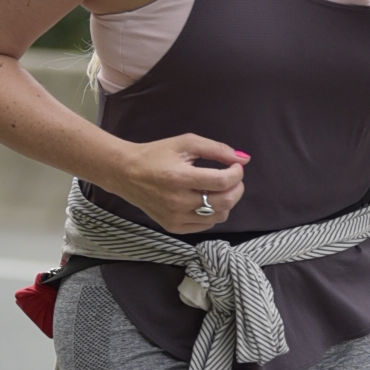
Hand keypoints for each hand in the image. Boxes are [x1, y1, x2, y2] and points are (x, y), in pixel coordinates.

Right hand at [109, 133, 249, 233]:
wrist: (126, 173)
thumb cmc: (156, 155)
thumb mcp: (185, 143)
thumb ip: (216, 149)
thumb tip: (243, 158)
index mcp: (180, 177)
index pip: (222, 181)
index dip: (237, 173)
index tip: (236, 167)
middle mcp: (178, 201)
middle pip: (225, 202)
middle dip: (237, 188)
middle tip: (232, 178)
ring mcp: (176, 217)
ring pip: (219, 216)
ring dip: (226, 202)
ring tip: (218, 189)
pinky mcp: (174, 227)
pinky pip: (206, 225)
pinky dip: (213, 213)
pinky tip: (205, 200)